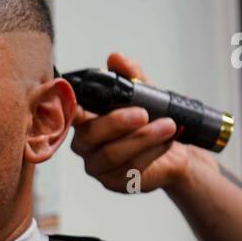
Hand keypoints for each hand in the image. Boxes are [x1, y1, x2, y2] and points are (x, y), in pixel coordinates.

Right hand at [69, 53, 197, 193]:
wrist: (174, 147)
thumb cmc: (151, 118)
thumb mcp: (144, 91)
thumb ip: (130, 75)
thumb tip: (116, 58)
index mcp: (83, 118)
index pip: (67, 112)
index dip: (69, 108)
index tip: (86, 102)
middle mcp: (84, 144)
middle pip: (90, 136)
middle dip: (118, 122)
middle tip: (144, 113)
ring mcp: (97, 166)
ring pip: (113, 154)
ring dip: (143, 138)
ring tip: (168, 126)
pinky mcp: (115, 183)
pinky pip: (130, 169)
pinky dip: (151, 153)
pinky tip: (166, 142)